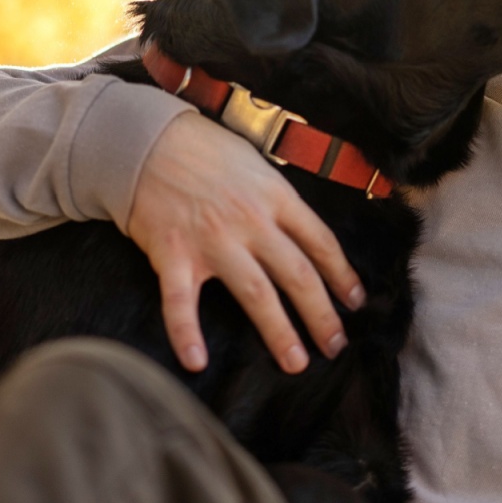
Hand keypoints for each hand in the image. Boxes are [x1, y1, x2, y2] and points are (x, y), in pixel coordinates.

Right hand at [125, 112, 365, 374]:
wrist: (146, 140)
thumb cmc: (205, 150)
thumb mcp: (257, 164)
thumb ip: (279, 200)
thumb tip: (304, 233)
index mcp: (276, 197)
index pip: (320, 242)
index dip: (342, 275)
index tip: (355, 302)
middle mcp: (251, 222)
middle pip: (297, 275)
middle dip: (321, 315)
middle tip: (336, 347)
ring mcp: (212, 240)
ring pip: (256, 294)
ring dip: (279, 332)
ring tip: (296, 363)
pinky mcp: (173, 254)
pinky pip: (180, 302)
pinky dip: (186, 333)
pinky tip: (196, 361)